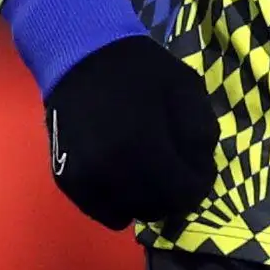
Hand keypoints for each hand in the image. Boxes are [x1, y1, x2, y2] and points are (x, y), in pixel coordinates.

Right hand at [45, 36, 218, 229]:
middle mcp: (111, 172)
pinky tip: (123, 173)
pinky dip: (117, 200)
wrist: (81, 54)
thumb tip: (199, 174)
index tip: (197, 168)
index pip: (185, 196)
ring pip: (129, 214)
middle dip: (172, 194)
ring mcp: (85, 180)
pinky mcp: (68, 181)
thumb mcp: (187, 91)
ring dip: (144, 199)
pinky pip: (103, 210)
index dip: (198, 184)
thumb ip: (201, 136)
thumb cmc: (140, 70)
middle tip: (171, 167)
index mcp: (144, 149)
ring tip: (146, 169)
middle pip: (157, 209)